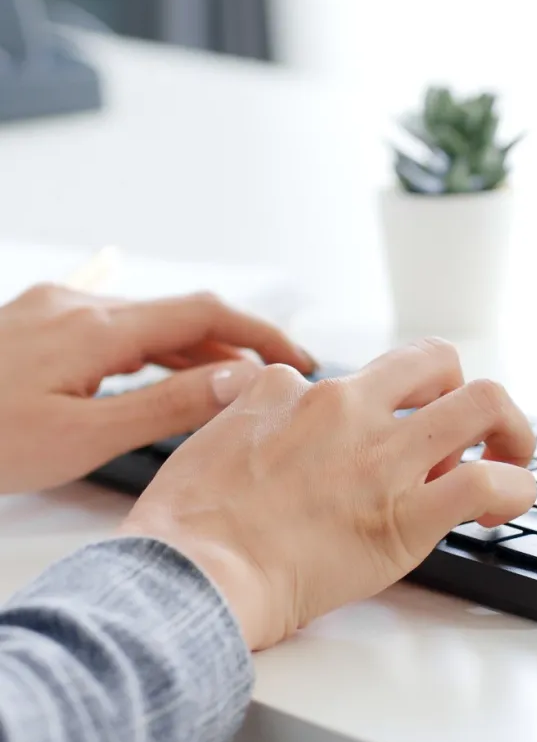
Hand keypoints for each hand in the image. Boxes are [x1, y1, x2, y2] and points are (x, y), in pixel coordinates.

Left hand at [0, 283, 315, 493]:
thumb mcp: (82, 435)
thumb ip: (165, 404)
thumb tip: (237, 382)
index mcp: (97, 329)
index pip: (205, 315)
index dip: (261, 333)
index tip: (300, 358)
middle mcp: (77, 306)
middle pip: (179, 315)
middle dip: (234, 345)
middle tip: (274, 382)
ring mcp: (51, 310)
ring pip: (144, 323)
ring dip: (192, 351)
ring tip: (227, 387)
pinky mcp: (32, 324)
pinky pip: (110, 328)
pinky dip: (149, 349)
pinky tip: (158, 360)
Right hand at [120, 339, 536, 649]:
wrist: (191, 574)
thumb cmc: (188, 525)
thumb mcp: (211, 437)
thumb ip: (252, 413)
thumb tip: (271, 406)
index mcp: (296, 390)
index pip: (366, 375)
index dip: (387, 408)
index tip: (384, 445)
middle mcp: (347, 409)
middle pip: (437, 360)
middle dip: (461, 390)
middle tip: (465, 433)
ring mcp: (382, 458)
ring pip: (483, 403)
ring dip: (509, 428)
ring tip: (508, 459)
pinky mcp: (407, 515)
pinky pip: (490, 482)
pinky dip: (514, 489)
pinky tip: (500, 509)